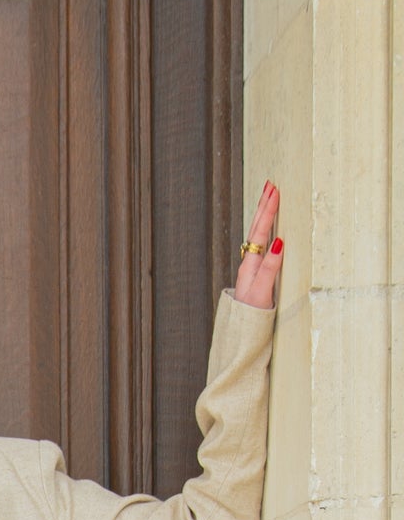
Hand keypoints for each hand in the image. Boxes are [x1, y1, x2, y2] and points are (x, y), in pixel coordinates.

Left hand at [234, 180, 282, 309]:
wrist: (241, 334)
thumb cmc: (252, 316)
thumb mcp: (262, 291)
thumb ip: (270, 267)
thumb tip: (278, 242)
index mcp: (250, 265)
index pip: (260, 232)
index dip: (268, 212)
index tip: (274, 191)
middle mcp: (249, 264)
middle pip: (256, 229)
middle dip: (263, 206)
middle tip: (270, 185)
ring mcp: (251, 268)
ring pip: (256, 236)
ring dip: (262, 215)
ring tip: (267, 197)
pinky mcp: (256, 273)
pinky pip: (260, 245)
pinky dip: (263, 230)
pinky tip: (267, 226)